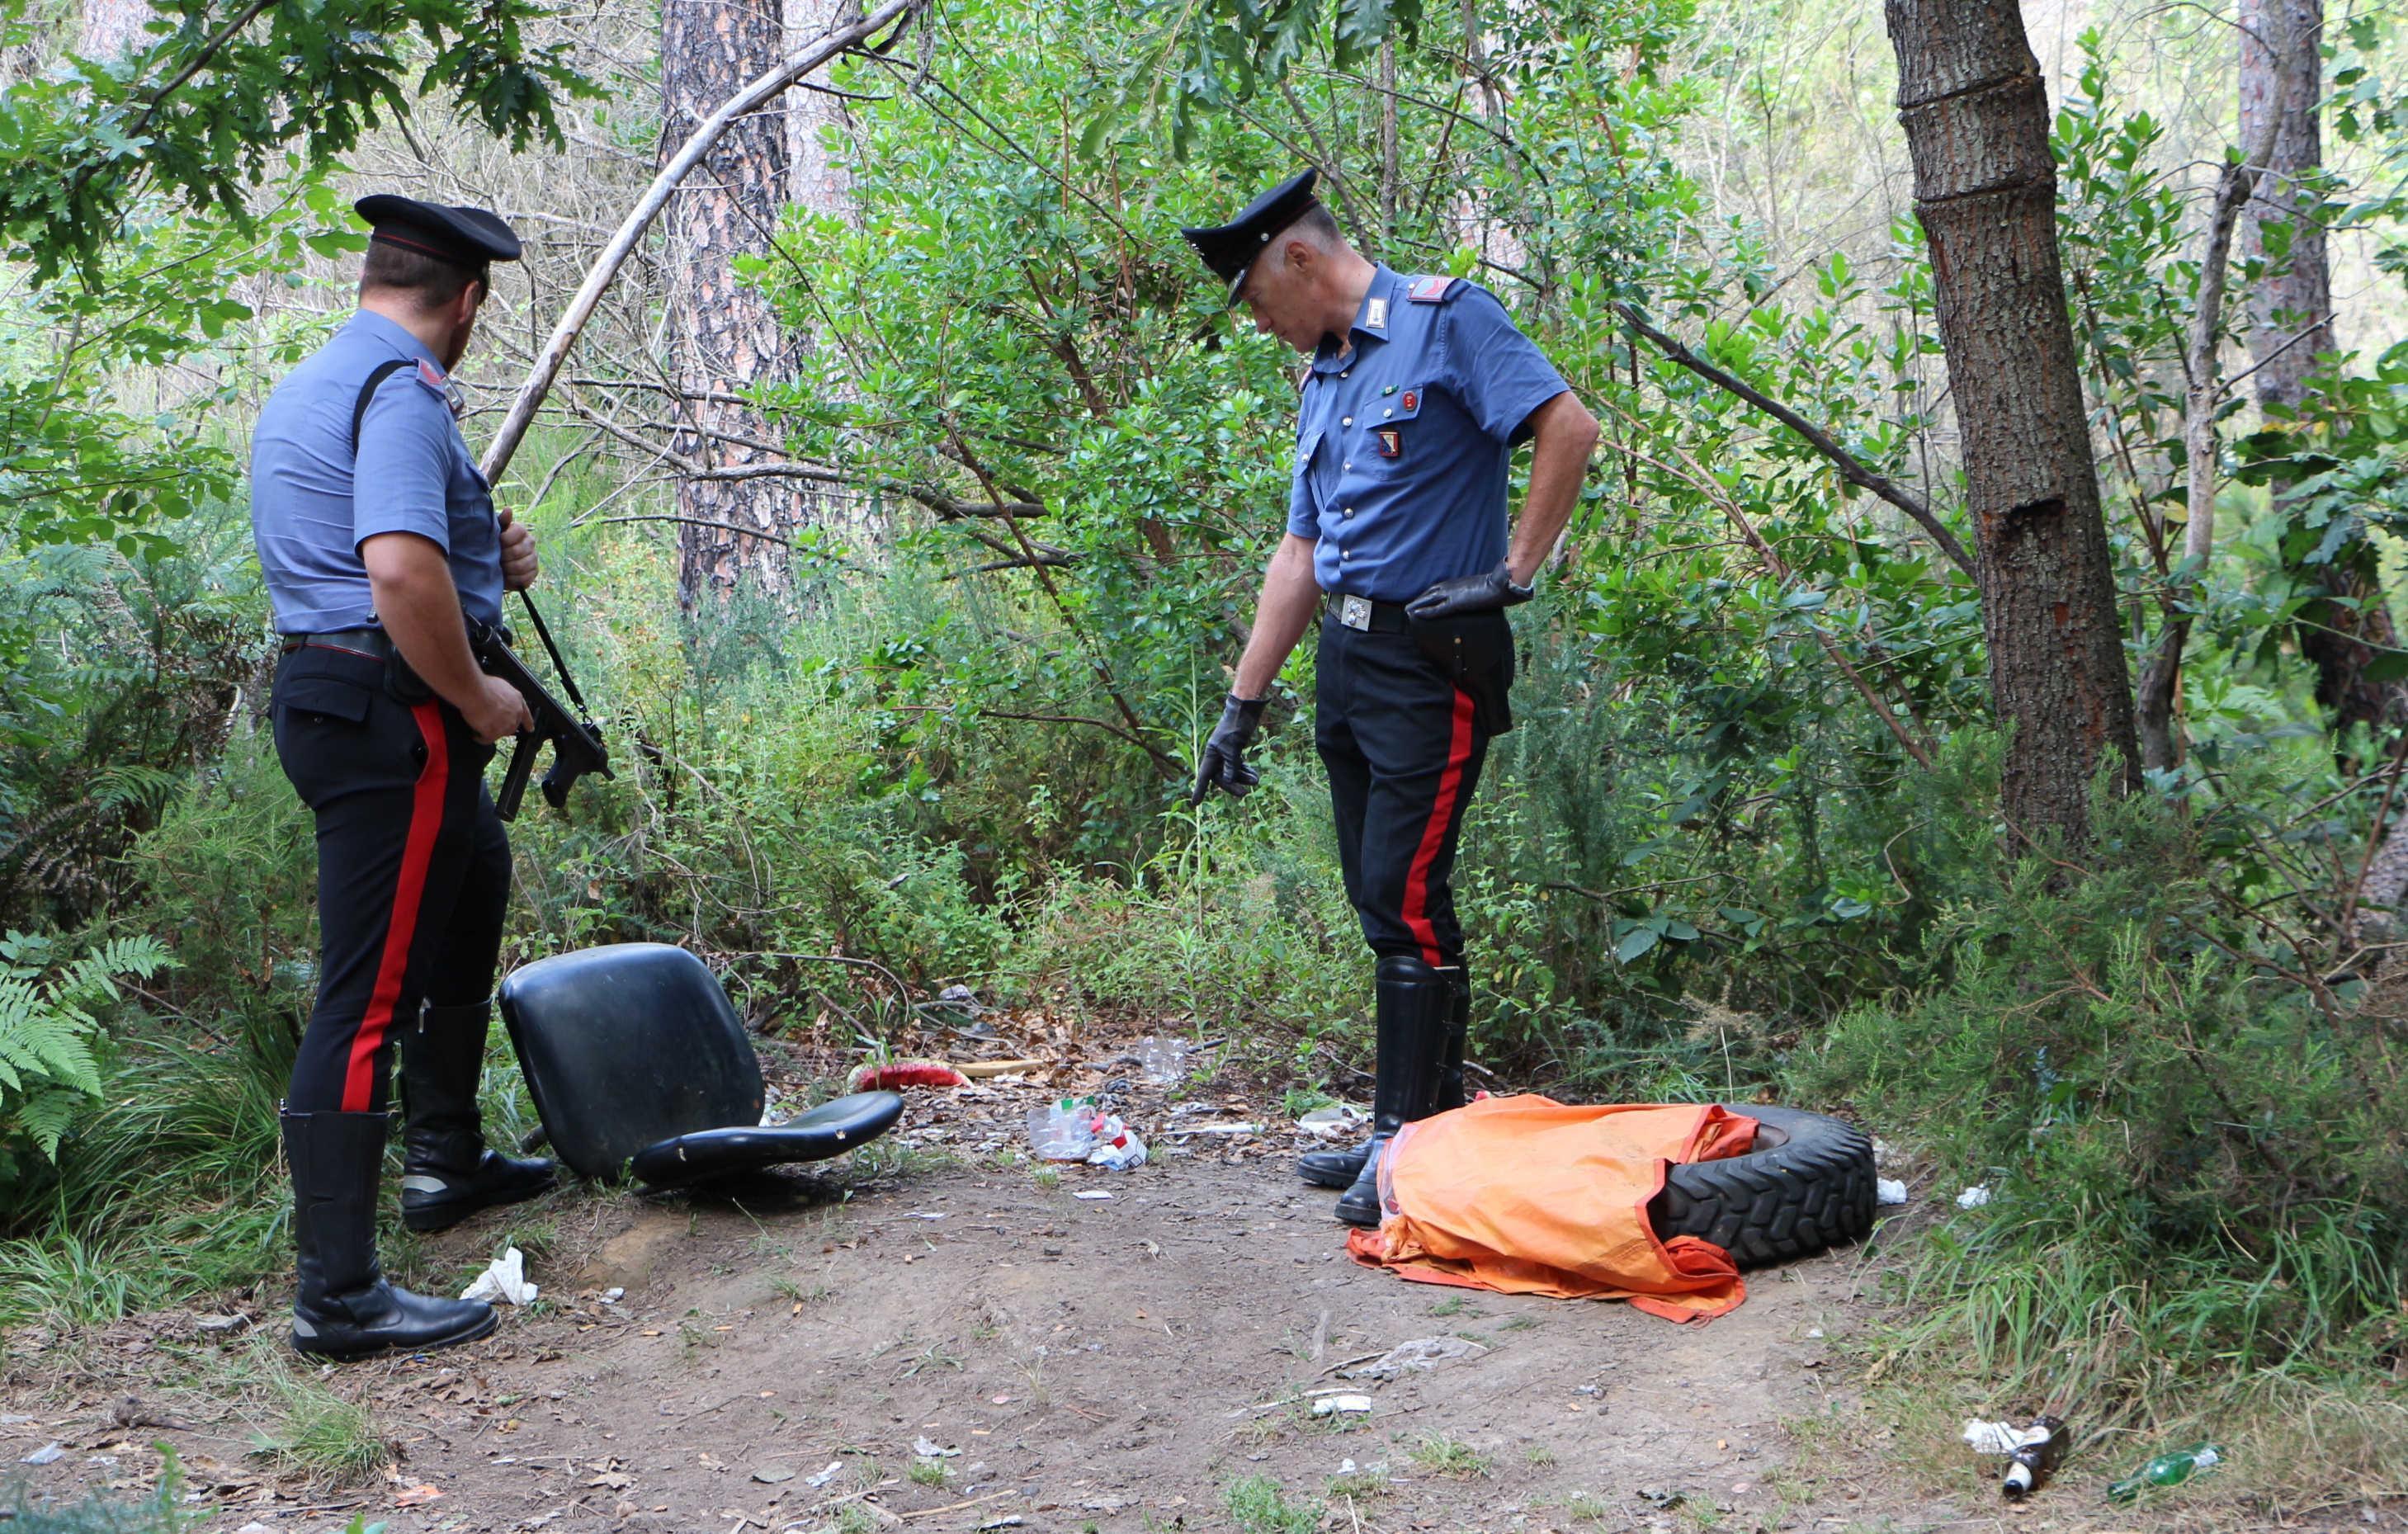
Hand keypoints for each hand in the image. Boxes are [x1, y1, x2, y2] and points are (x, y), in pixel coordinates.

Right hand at [465, 675, 533, 745]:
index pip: (526, 714)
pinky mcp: (494, 732)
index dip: (528, 723)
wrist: (475, 690)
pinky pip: (487, 739)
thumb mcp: (501, 685)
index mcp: (517, 700)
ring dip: (491, 732)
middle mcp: (515, 713)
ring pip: (500, 734)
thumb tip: (500, 700)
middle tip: (491, 724)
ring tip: (481, 728)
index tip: (530, 729)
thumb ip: (505, 696)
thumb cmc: (483, 685)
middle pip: (512, 726)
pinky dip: (480, 738)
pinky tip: (476, 736)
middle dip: (502, 727)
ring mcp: (506, 724)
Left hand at [497, 507, 539, 590]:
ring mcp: (534, 558)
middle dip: (503, 557)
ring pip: (521, 566)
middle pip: (517, 552)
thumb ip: (501, 521)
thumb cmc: (494, 545)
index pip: (518, 532)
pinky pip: (524, 578)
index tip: (496, 544)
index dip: (504, 540)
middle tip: (495, 559)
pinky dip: (513, 580)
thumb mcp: (494, 532)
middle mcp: (531, 542)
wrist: (496, 564)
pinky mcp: (534, 572)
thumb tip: (508, 509)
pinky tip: (507, 576)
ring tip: (499, 568)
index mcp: (521, 530)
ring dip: (507, 569)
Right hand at [1189, 694, 1268, 805]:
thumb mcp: (1233, 748)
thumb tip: (1229, 780)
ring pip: (1232, 771)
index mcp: (1211, 753)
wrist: (1244, 711)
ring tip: (1255, 781)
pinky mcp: (1235, 749)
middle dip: (1232, 785)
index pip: (1204, 776)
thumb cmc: (1235, 727)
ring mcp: (1226, 752)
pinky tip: (1254, 774)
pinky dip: (1245, 770)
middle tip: (1243, 794)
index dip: (1199, 790)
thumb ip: (1231, 765)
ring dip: (1242, 777)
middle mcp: (1217, 754)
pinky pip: (1238, 765)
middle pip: (1221, 776)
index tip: (1195, 804)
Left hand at [1403, 562, 1533, 620]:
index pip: (1436, 588)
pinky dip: (1425, 611)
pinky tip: (1416, 614)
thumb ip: (1471, 591)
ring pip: (1428, 600)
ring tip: (1407, 610)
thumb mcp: (1478, 587)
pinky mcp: (1455, 603)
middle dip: (1418, 599)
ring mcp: (1451, 594)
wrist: (1498, 585)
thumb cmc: (1492, 586)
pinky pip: (1436, 609)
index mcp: (1456, 583)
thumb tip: (1472, 596)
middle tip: (1408, 606)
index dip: (1427, 594)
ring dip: (1417, 605)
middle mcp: (1450, 586)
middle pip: (1429, 593)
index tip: (1420, 599)